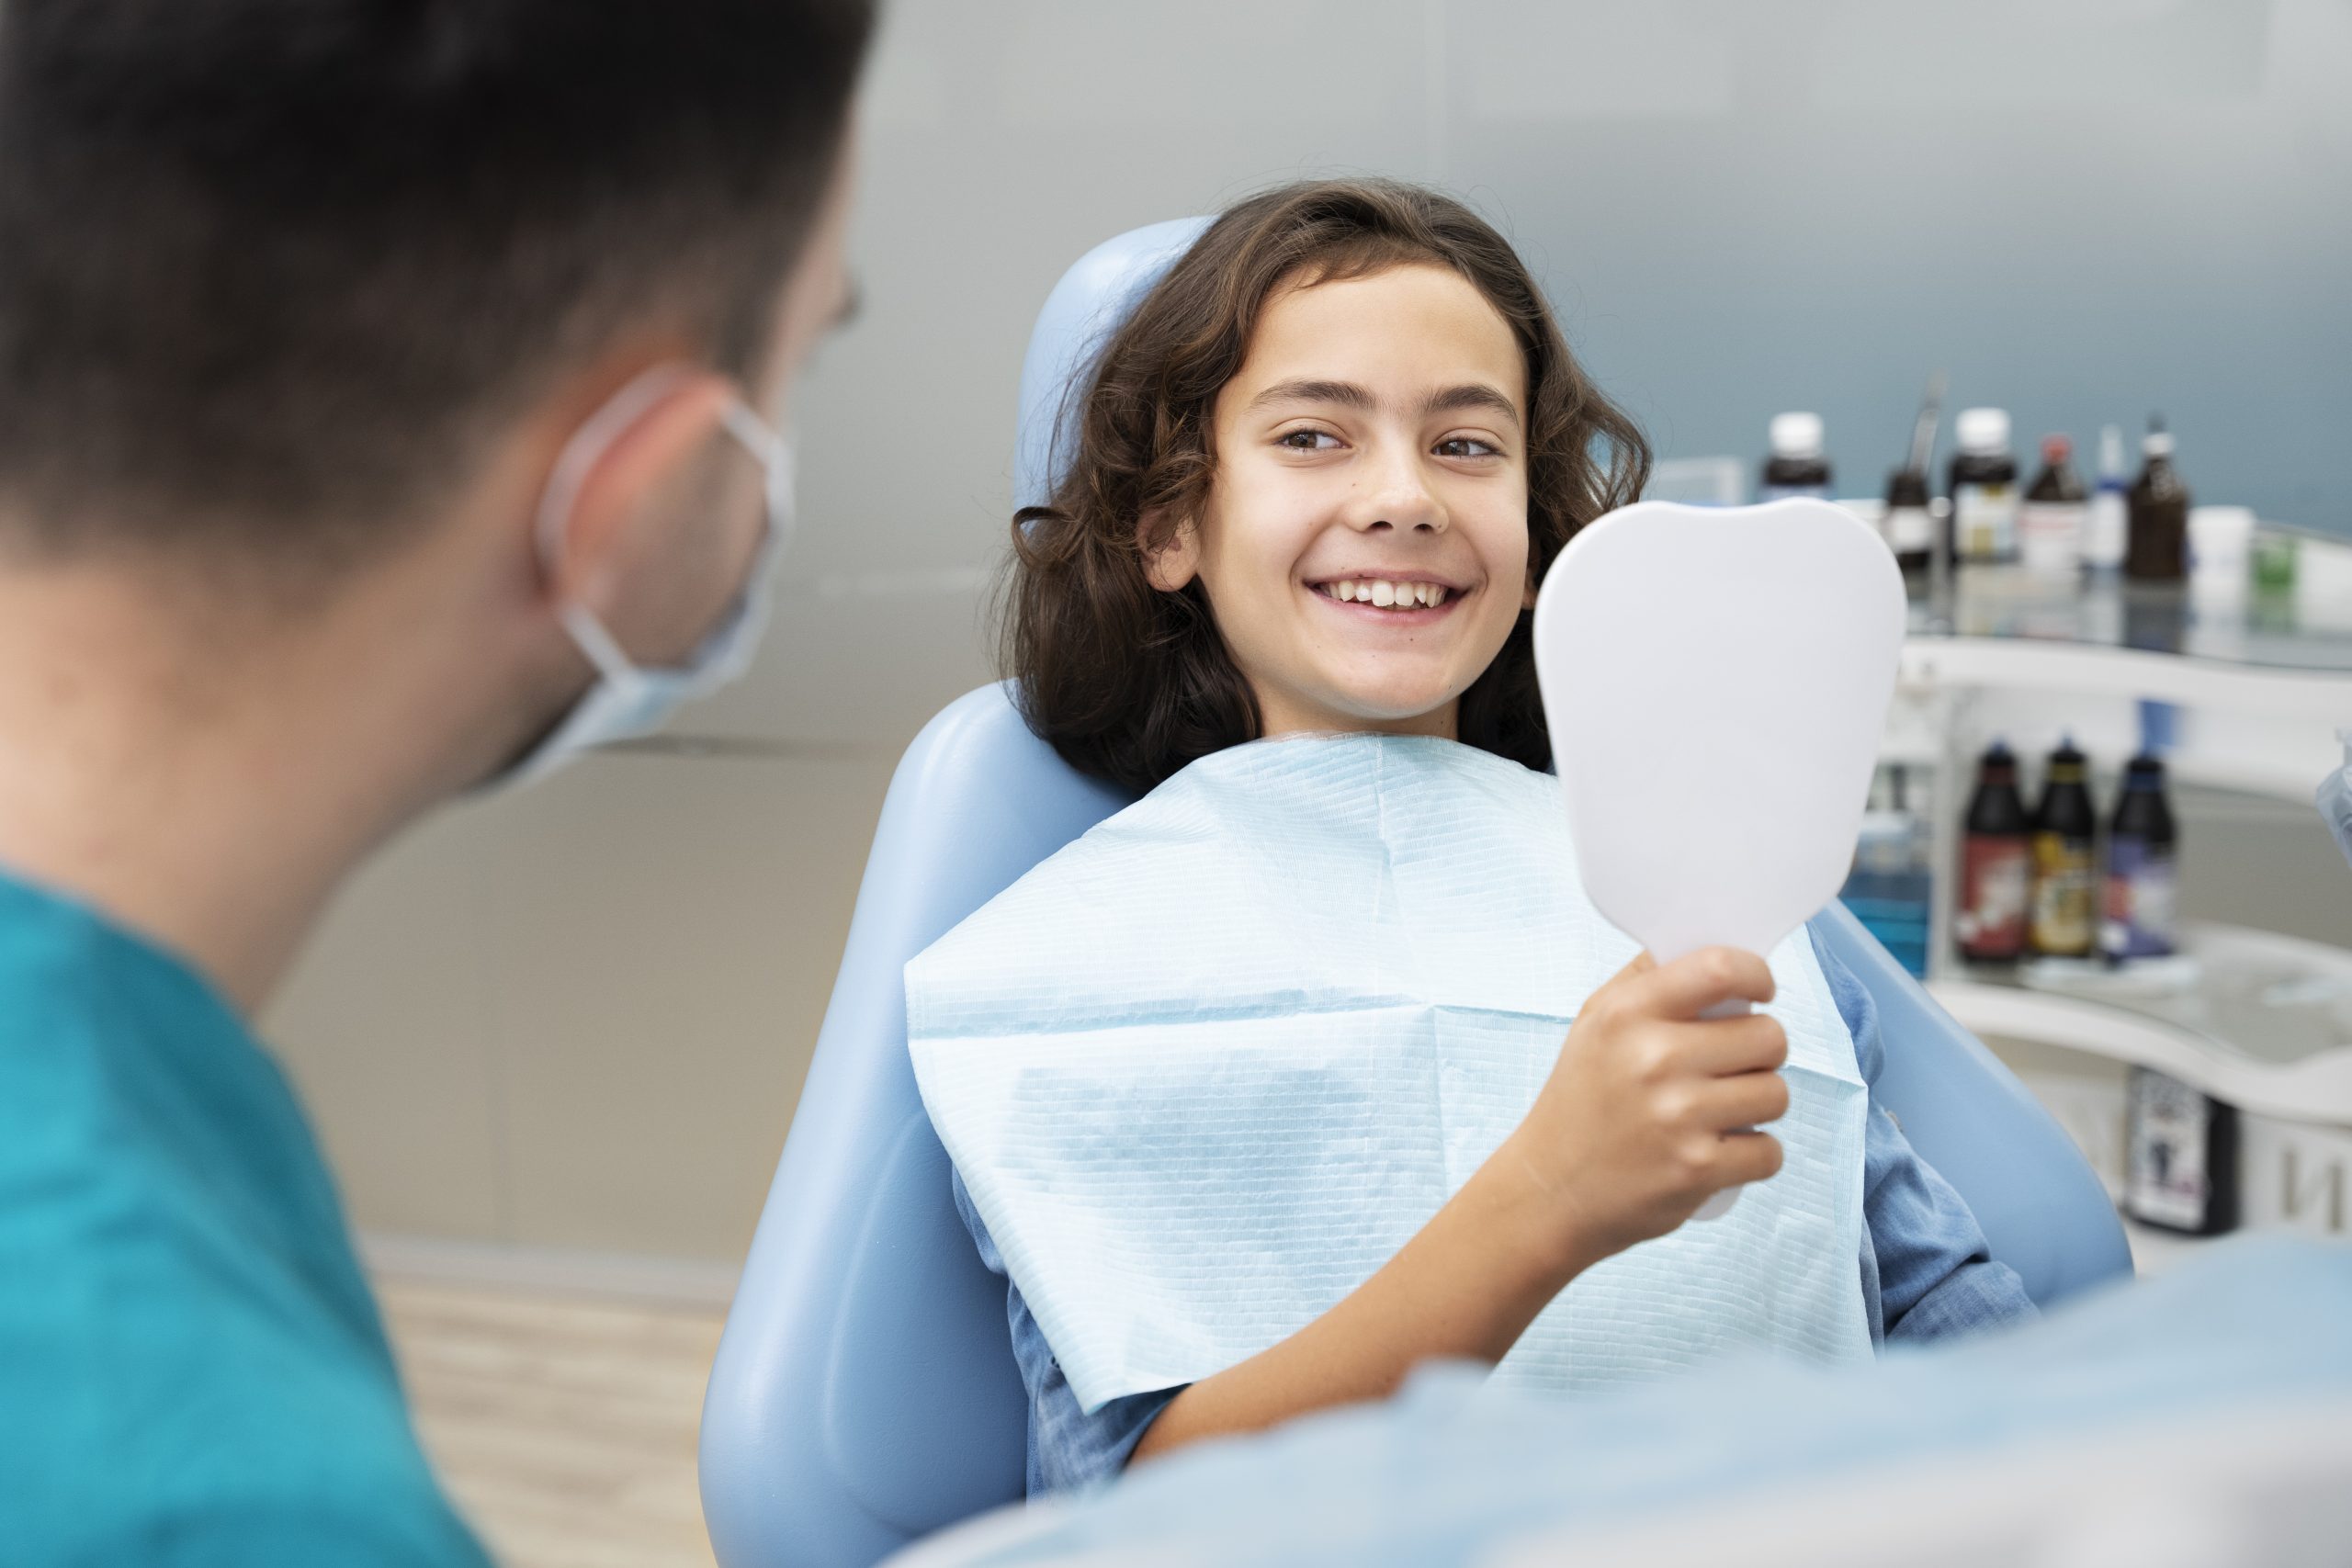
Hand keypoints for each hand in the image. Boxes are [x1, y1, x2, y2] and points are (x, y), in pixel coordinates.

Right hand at [1500, 947, 1788, 1267]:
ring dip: (1761, 1104)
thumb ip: (1645, 980)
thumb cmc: (1580, 1101)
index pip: (1722, 968)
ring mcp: (1678, 1116)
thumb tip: (1705, 946)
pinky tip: (1721, 1151)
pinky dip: (1755, 1154)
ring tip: (1724, 1111)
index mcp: (1628, 1013)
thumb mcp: (1593, 1024)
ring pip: (1778, 1093)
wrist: (1550, 1191)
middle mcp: (1653, 1059)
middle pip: (1769, 1036)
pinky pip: (1771, 1151)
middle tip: (1731, 1067)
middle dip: (1762, 1052)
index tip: (1760, 992)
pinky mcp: (1697, 1169)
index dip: (1757, 975)